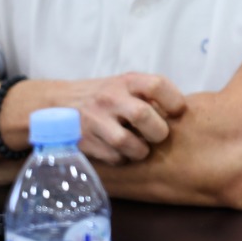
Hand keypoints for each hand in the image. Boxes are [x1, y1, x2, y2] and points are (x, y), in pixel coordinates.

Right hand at [19, 74, 187, 165]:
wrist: (57, 104)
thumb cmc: (106, 97)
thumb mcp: (126, 86)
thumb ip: (150, 95)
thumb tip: (184, 114)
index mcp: (127, 81)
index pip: (156, 84)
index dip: (174, 100)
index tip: (178, 112)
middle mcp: (110, 97)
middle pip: (143, 115)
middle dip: (158, 131)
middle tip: (158, 135)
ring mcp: (94, 120)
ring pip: (127, 142)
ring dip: (140, 150)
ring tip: (141, 148)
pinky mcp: (83, 140)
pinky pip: (112, 157)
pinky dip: (123, 159)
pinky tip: (122, 153)